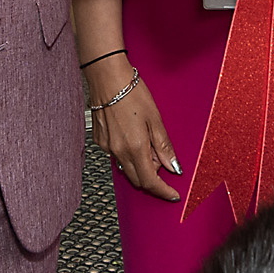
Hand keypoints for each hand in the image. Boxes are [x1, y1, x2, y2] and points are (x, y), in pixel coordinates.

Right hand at [87, 55, 179, 201]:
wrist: (107, 78)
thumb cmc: (132, 92)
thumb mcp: (155, 120)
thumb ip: (164, 147)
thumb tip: (173, 166)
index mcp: (135, 148)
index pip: (150, 182)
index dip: (163, 191)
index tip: (172, 194)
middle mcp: (118, 151)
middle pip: (138, 179)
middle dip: (153, 175)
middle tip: (161, 156)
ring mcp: (107, 147)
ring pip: (127, 167)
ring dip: (140, 163)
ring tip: (147, 139)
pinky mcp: (100, 140)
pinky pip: (117, 155)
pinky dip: (128, 152)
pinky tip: (132, 134)